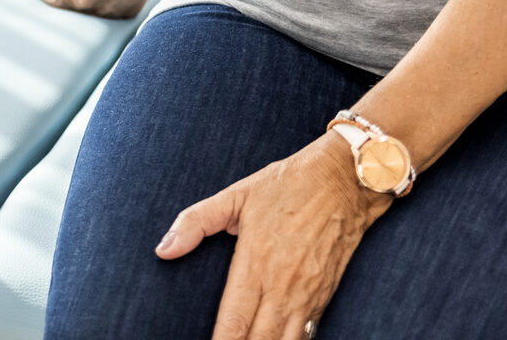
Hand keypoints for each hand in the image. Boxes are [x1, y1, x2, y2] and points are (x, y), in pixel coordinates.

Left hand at [155, 133, 390, 339]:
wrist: (343, 181)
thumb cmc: (286, 186)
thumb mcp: (236, 195)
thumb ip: (195, 222)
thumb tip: (162, 250)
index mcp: (255, 262)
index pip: (233, 322)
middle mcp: (282, 286)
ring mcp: (307, 295)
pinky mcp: (324, 297)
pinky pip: (306, 336)